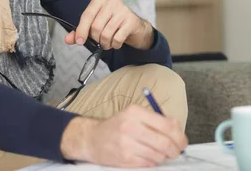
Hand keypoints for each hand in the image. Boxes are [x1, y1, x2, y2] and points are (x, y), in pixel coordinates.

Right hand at [60, 105, 187, 167]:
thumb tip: (178, 131)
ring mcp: (127, 143)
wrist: (93, 139)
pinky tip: (145, 156)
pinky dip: (152, 161)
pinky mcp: (125, 158)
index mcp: (134, 111)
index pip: (167, 125)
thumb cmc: (117, 127)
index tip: (182, 141)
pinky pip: (149, 163)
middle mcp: (130, 125)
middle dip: (175, 150)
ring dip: (162, 156)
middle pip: (166, 142)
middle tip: (176, 151)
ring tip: (156, 152)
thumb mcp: (133, 115)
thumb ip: (155, 120)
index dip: (180, 136)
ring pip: (159, 155)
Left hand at [65, 0, 153, 49]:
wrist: (135, 26)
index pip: (87, 15)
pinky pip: (117, 38)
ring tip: (107, 43)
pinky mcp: (131, 21)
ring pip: (106, 34)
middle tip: (99, 41)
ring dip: (105, 43)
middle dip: (95, 38)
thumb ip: (80, 31)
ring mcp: (123, 10)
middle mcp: (112, 1)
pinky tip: (116, 43)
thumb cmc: (111, 23)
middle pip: (96, 26)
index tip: (79, 41)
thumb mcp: (94, 24)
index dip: (81, 30)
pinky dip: (114, 45)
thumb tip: (67, 40)